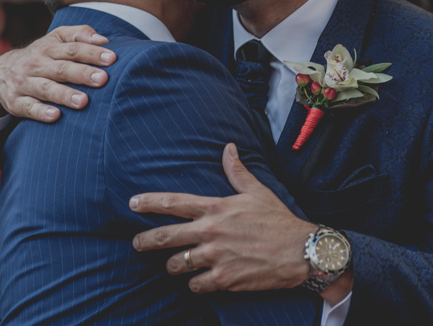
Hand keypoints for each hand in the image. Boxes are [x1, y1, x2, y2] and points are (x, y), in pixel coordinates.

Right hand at [0, 25, 114, 121]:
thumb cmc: (41, 56)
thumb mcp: (56, 39)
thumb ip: (79, 34)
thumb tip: (103, 40)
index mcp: (49, 48)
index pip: (73, 49)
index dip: (92, 53)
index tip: (112, 58)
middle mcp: (36, 64)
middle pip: (61, 69)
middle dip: (82, 74)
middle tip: (102, 79)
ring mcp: (24, 83)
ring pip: (46, 89)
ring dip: (64, 95)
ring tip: (83, 101)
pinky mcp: (15, 102)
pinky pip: (28, 107)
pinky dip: (40, 112)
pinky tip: (56, 116)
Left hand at [130, 143, 314, 292]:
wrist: (300, 251)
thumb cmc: (278, 220)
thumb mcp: (257, 191)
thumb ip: (237, 171)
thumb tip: (228, 148)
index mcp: (216, 208)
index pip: (174, 202)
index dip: (149, 202)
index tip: (132, 203)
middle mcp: (210, 232)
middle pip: (165, 237)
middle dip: (145, 241)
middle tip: (136, 244)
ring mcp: (215, 257)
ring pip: (176, 265)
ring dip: (175, 266)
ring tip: (178, 265)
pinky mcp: (223, 279)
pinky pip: (195, 285)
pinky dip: (196, 283)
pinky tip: (202, 280)